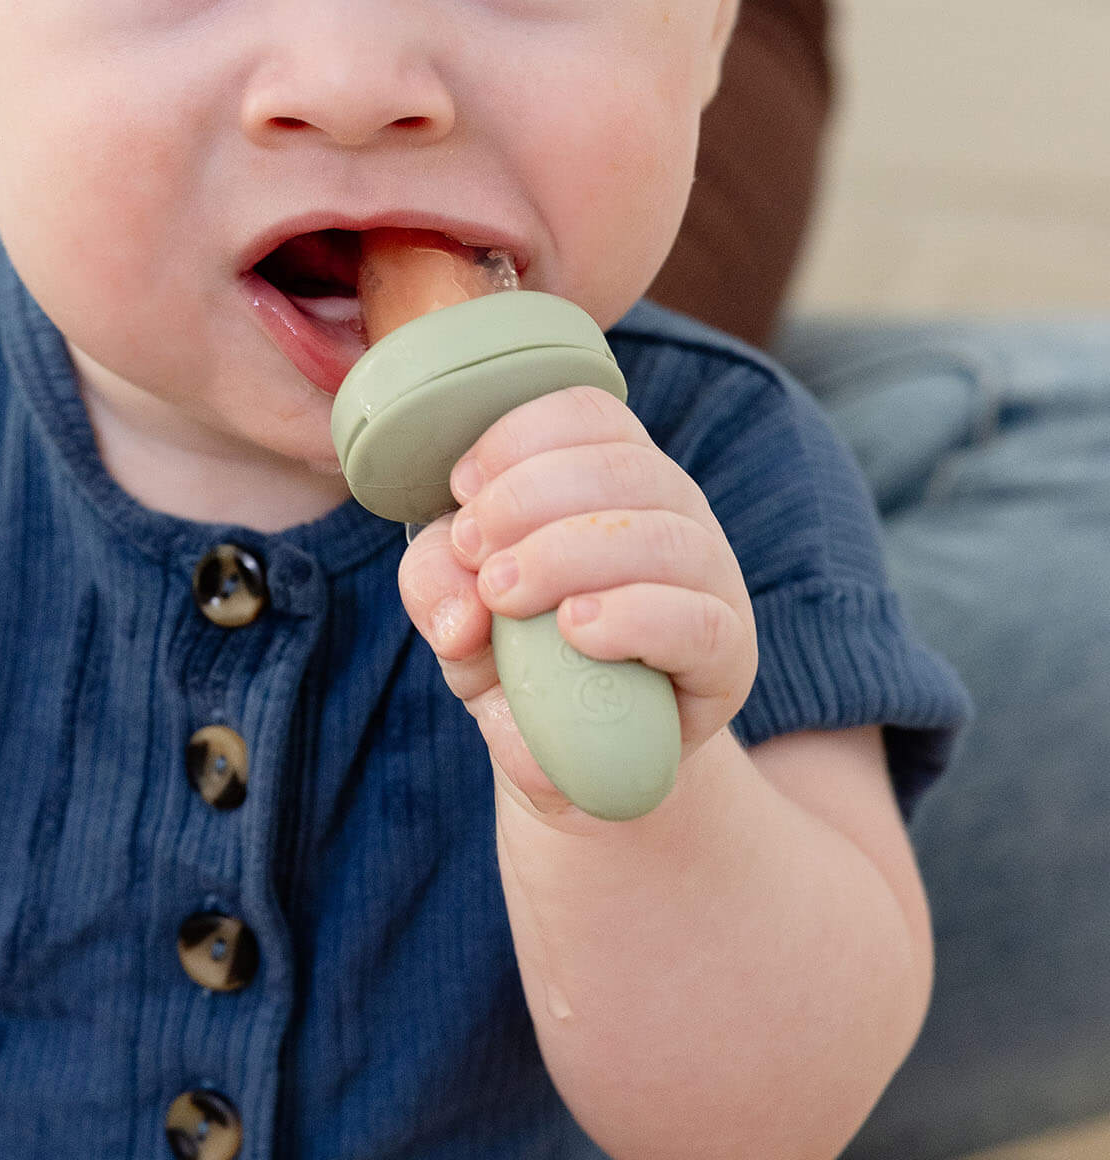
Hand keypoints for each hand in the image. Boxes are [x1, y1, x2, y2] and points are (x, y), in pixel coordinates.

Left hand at [398, 385, 756, 822]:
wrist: (567, 751)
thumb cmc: (513, 653)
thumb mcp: (457, 610)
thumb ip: (437, 584)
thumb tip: (462, 612)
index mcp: (612, 474)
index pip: (588, 414)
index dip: (520, 437)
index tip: (462, 490)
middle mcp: (673, 510)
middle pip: (620, 466)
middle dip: (529, 500)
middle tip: (477, 556)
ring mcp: (709, 578)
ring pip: (661, 534)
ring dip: (567, 556)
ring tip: (506, 597)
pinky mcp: (727, 655)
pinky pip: (698, 621)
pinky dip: (631, 619)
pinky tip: (576, 631)